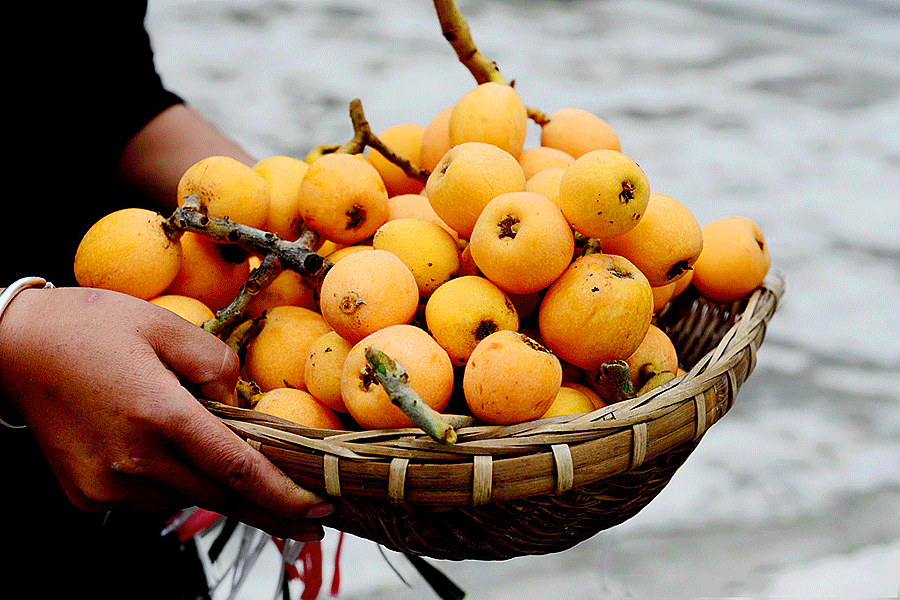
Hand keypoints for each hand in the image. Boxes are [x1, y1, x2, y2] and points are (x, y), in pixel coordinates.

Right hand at [0, 286, 331, 540]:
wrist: (14, 349)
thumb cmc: (92, 327)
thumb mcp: (167, 325)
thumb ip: (217, 365)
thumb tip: (238, 408)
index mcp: (158, 415)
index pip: (237, 468)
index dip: (282, 495)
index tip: (317, 512)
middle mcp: (132, 461)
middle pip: (219, 496)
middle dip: (268, 510)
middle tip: (308, 523)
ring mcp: (106, 486)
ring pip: (186, 496)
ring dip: (212, 482)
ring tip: (208, 446)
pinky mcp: (87, 497)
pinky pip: (152, 497)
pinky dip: (172, 480)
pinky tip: (162, 448)